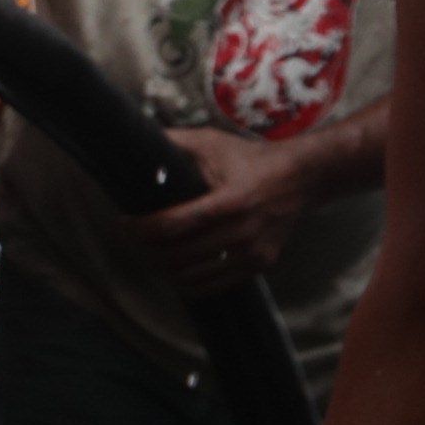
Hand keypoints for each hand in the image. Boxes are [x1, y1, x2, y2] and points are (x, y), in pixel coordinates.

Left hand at [129, 125, 315, 295]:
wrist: (302, 177)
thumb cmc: (251, 159)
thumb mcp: (213, 143)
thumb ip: (175, 142)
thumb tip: (138, 138)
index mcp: (229, 201)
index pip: (172, 226)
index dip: (140, 230)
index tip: (123, 225)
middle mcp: (242, 231)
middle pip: (177, 256)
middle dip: (145, 251)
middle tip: (132, 240)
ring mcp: (253, 253)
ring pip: (192, 277)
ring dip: (163, 270)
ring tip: (150, 256)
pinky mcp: (260, 264)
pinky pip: (215, 285)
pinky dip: (189, 284)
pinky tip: (175, 272)